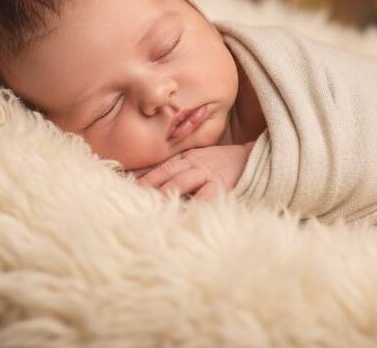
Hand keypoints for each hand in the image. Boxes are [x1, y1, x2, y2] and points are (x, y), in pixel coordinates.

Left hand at [132, 142, 254, 200]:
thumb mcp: (197, 161)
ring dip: (161, 194)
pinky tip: (178, 217)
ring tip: (145, 207)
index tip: (123, 186)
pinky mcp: (220, 186)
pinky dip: (190, 207)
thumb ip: (175, 170)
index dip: (141, 177)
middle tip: (127, 200)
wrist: (253, 161)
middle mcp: (193, 164)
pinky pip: (203, 198)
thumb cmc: (221, 165)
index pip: (159, 168)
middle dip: (146, 187)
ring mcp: (206, 174)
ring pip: (179, 183)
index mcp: (186, 159)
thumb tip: (143, 179)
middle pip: (164, 175)